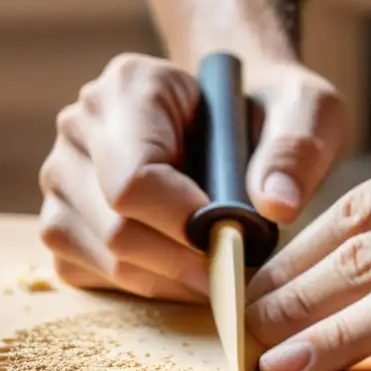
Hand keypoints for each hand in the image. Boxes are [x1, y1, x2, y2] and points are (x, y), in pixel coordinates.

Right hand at [38, 53, 343, 301]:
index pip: (135, 177)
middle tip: (235, 274)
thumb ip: (295, 150)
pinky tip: (186, 275)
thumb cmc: (275, 111)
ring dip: (166, 281)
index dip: (183, 225)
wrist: (249, 116)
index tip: (234, 243)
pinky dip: (145, 286)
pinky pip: (91, 273)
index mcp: (132, 85)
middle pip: (113, 225)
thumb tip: (276, 206)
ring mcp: (65, 175)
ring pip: (98, 254)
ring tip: (217, 275)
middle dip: (182, 263)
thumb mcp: (306, 111)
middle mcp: (83, 126)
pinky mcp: (67, 218)